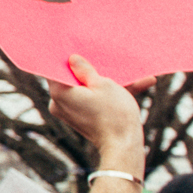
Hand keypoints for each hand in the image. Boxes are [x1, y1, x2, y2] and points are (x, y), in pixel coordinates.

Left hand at [47, 54, 151, 172]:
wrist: (124, 146)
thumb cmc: (114, 113)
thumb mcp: (103, 84)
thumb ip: (85, 70)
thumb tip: (72, 59)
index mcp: (59, 93)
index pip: (54, 68)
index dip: (64, 57)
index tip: (72, 45)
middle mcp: (59, 104)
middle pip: (71, 79)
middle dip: (89, 68)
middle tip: (100, 55)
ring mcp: (70, 113)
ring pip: (86, 89)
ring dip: (106, 82)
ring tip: (128, 74)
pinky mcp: (82, 119)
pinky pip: (93, 101)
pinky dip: (109, 94)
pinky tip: (138, 84)